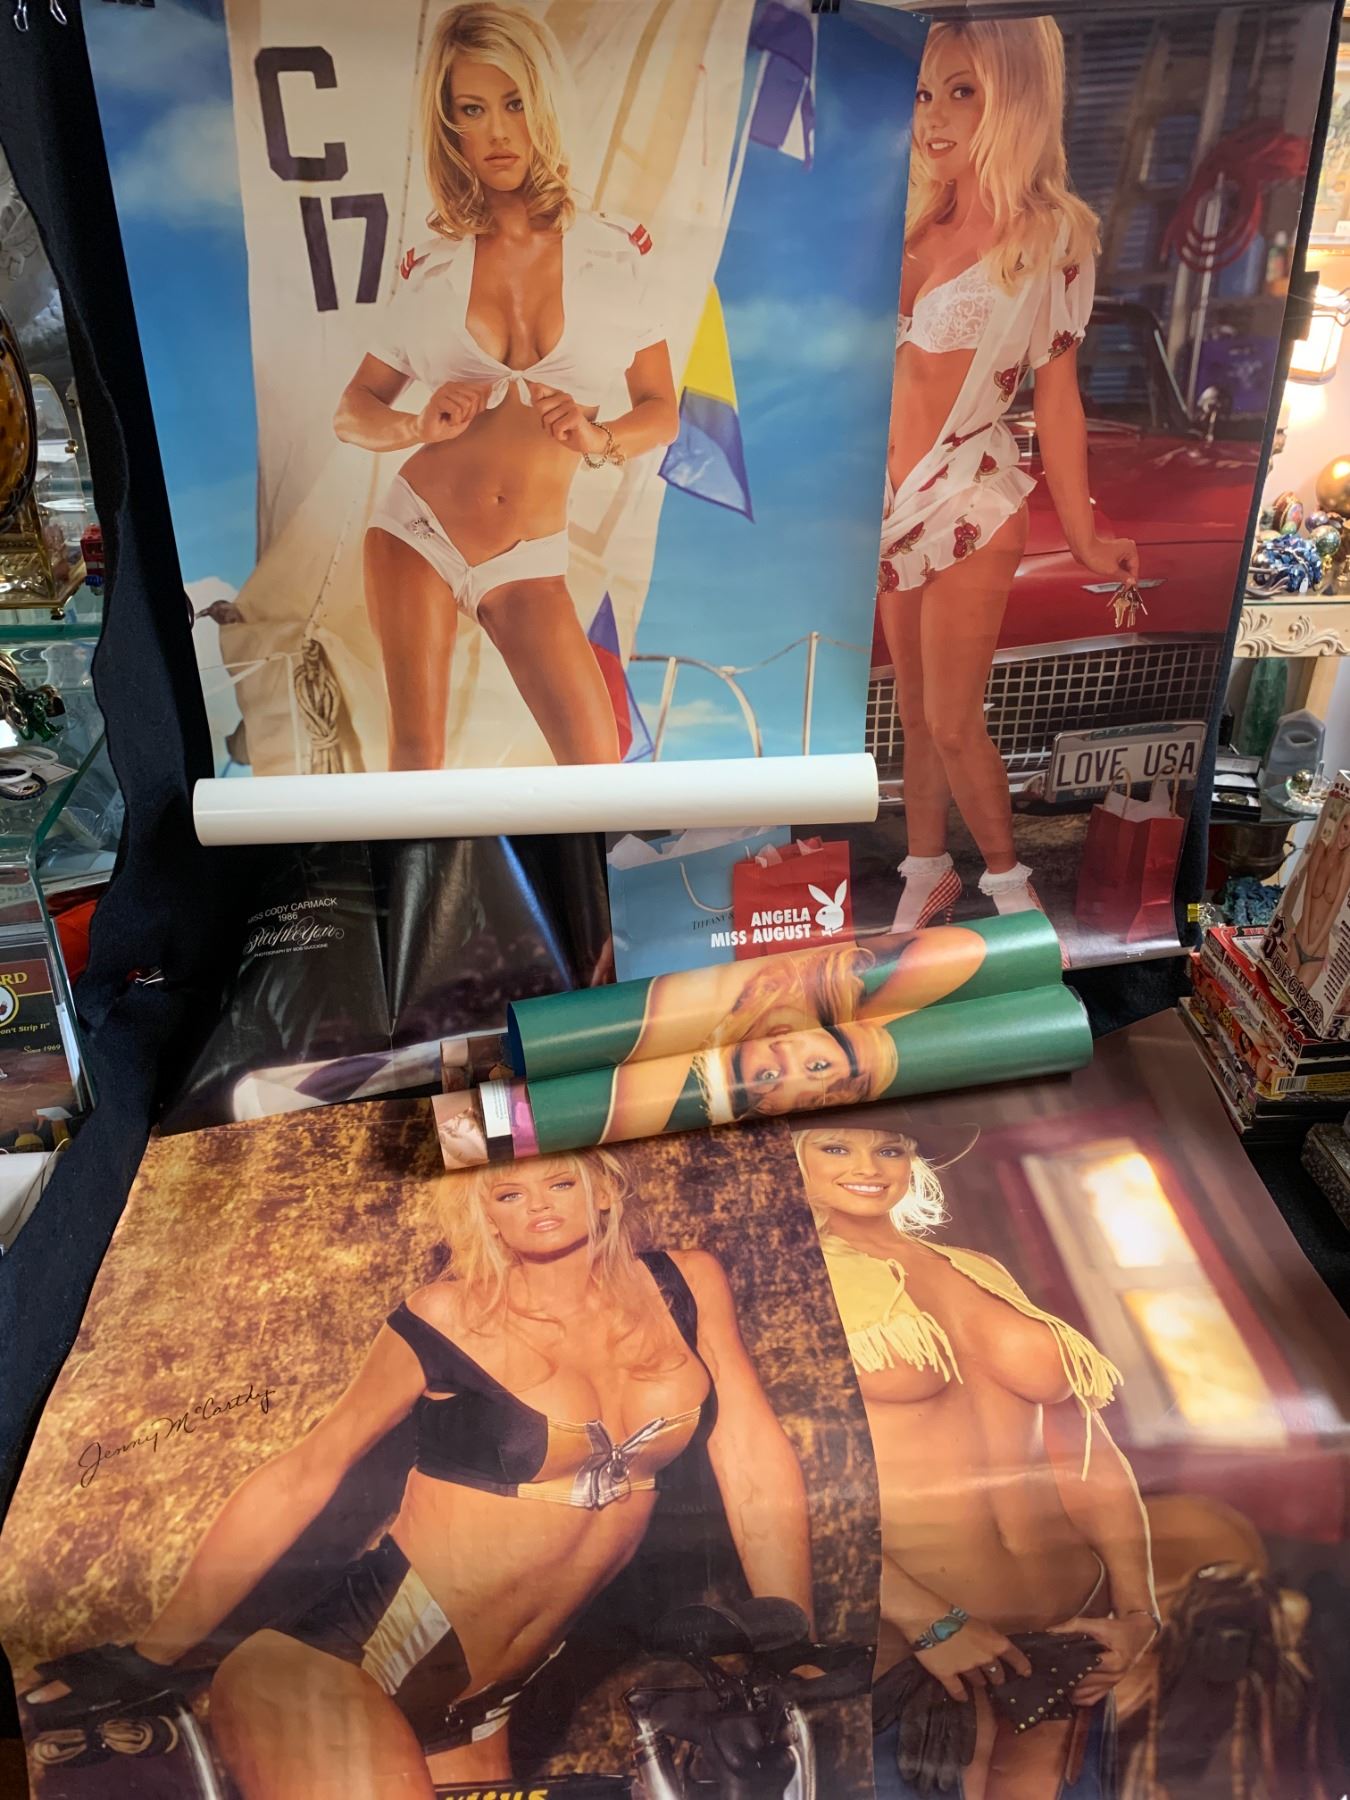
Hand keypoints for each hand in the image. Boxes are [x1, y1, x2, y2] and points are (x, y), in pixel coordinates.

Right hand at [415, 380, 490, 443]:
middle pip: (475, 397)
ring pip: (467, 404)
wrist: (427, 432)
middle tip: (458, 419)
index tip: (467, 415)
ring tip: (451, 419)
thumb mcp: (468, 415)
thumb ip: (478, 402)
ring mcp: (444, 391)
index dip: (479, 407)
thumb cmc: (446, 424)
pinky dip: (454, 420)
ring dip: (461, 418)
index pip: (482, 390)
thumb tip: (490, 387)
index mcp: (459, 386)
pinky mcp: (437, 399)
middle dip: (470, 414)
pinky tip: (446, 421)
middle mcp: (452, 385)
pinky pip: (457, 410)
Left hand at [528, 382, 605, 455]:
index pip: (537, 389)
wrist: (587, 442)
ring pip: (548, 420)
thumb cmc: (567, 431)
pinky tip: (568, 434)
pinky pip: (557, 427)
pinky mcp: (576, 415)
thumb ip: (540, 403)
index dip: (537, 407)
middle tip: (557, 428)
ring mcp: (571, 405)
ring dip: (553, 432)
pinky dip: (560, 436)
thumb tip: (531, 385)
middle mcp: (565, 397)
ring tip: (564, 431)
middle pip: (539, 407)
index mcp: (558, 395)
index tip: (548, 416)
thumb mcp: (549, 418)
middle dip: (545, 423)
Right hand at [913, 1617, 1031, 1702]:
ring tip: (978, 1684)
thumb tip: (982, 1646)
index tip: (1027, 1674)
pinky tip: (962, 1698)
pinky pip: (958, 1690)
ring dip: (979, 1682)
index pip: (1015, 1656)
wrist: (928, 1619)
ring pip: (978, 1681)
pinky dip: (961, 1694)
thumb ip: (982, 1638)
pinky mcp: (949, 1676)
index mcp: (994, 1642)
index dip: (1022, 1666)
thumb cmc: (952, 1613)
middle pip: (996, 1672)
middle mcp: (985, 1659)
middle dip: (997, 1676)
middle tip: (996, 1679)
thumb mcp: (975, 1623)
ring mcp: (967, 1670)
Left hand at [1050, 1612, 1156, 1704]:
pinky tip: (1066, 1691)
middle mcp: (1115, 1677)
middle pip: (1085, 1683)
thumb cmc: (1116, 1629)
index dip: (1069, 1665)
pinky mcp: (1109, 1688)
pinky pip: (1091, 1699)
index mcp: (1115, 1662)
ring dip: (1070, 1690)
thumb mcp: (1098, 1623)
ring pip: (1086, 1694)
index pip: (1087, 1667)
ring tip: (1053, 1682)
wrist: (1136, 1637)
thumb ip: (1074, 1626)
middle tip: (1047, 1674)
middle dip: (1066, 1678)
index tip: (1052, 1664)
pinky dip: (1078, 1697)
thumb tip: (1050, 1632)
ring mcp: (1112, 1685)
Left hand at [1075, 534, 1138, 582]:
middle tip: (1125, 586)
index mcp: (1130, 549)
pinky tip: (1113, 576)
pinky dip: (1116, 570)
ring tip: (1118, 581)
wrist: (1082, 548)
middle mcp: (1126, 547)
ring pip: (1123, 565)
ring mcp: (1118, 549)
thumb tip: (1131, 582)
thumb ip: (1124, 578)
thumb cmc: (1095, 554)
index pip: (1135, 567)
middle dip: (1126, 576)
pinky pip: (1117, 563)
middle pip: (1129, 566)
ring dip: (1120, 573)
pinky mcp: (1111, 552)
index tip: (1131, 586)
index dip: (1132, 579)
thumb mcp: (1112, 571)